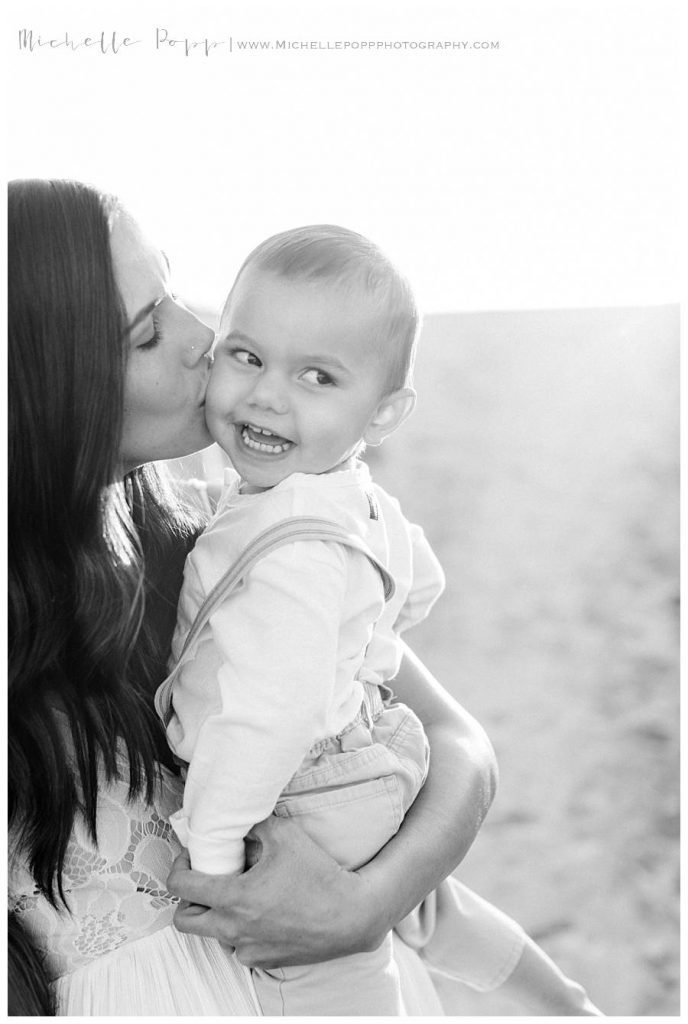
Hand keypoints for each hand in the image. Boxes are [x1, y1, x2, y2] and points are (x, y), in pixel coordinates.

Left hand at [166, 816, 386, 968]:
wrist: (352, 915)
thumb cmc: (319, 874)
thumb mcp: (285, 835)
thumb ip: (254, 823)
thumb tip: (237, 817)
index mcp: (233, 898)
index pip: (180, 887)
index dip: (179, 867)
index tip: (193, 858)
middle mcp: (233, 929)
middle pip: (184, 920)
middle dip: (188, 898)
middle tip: (207, 880)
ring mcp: (248, 949)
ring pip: (212, 934)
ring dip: (217, 915)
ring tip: (239, 895)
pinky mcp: (263, 960)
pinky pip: (239, 946)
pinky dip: (241, 931)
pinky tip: (262, 913)